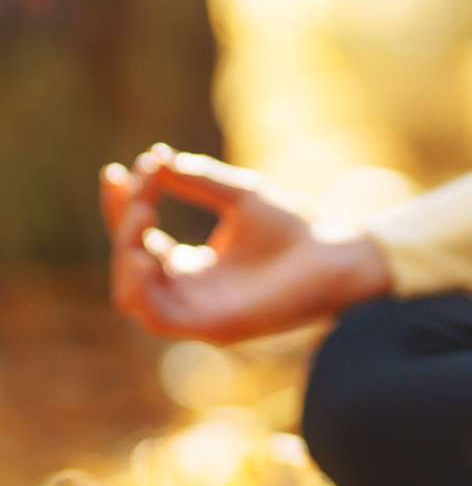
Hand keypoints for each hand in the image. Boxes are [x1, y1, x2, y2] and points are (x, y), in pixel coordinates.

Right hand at [99, 143, 392, 343]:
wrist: (340, 252)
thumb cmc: (298, 228)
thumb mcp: (240, 196)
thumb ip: (198, 180)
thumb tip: (157, 158)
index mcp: (194, 267)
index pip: (139, 240)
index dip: (122, 208)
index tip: (118, 171)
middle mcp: (191, 292)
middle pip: (129, 263)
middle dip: (125, 222)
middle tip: (143, 186)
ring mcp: (200, 313)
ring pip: (132, 295)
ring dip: (126, 252)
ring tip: (143, 214)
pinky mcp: (213, 328)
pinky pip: (157, 317)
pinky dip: (141, 286)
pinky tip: (144, 251)